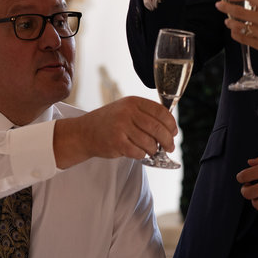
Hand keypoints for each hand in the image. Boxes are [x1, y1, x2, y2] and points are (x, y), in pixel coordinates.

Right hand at [54, 96, 177, 167]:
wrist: (84, 132)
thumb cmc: (109, 122)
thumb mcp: (126, 109)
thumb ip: (145, 114)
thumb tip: (169, 128)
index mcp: (133, 102)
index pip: (160, 111)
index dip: (171, 123)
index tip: (174, 132)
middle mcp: (127, 112)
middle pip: (157, 128)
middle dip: (167, 140)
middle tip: (170, 147)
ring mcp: (121, 127)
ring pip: (149, 142)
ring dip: (154, 150)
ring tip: (152, 151)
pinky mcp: (116, 142)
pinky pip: (138, 152)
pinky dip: (142, 155)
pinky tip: (139, 153)